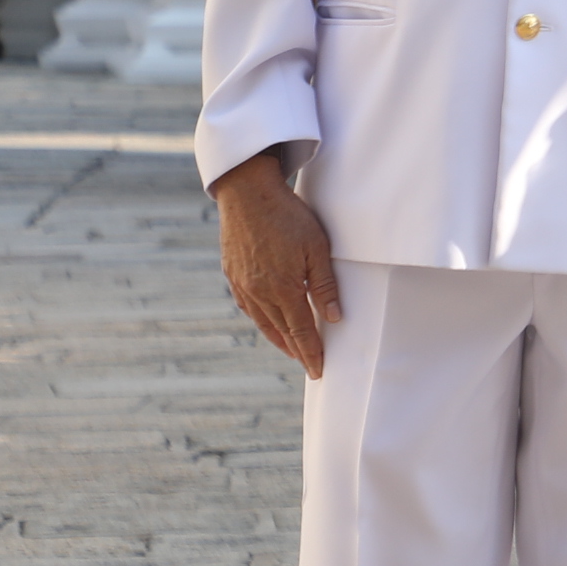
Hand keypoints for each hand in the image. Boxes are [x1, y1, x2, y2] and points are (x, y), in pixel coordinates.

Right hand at [212, 146, 338, 376]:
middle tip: (309, 365)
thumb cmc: (288, 216)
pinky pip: (248, 306)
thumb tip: (333, 318)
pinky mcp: (233, 274)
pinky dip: (261, 319)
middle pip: (281, 330)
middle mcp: (258, 292)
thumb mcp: (317, 247)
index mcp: (282, 289)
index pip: (300, 331)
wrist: (247, 194)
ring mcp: (242, 284)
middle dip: (297, 350)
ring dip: (278, 338)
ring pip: (263, 321)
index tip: (319, 370)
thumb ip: (325, 285)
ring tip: (292, 350)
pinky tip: (268, 322)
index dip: (311, 352)